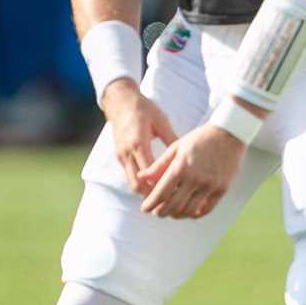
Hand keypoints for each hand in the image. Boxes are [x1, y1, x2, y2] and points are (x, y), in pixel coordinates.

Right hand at [102, 78, 177, 195]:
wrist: (121, 101)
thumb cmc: (144, 109)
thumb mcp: (161, 121)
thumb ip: (171, 139)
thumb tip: (186, 156)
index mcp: (138, 144)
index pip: (148, 174)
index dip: (160, 186)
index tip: (174, 194)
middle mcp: (127, 153)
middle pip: (136, 185)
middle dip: (151, 196)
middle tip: (168, 203)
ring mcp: (121, 156)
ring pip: (131, 183)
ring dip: (145, 191)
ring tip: (163, 198)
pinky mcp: (119, 156)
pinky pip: (129, 175)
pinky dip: (140, 183)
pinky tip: (153, 185)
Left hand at [138, 124, 246, 219]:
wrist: (230, 133)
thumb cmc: (200, 138)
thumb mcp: (177, 147)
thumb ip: (159, 165)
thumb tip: (142, 177)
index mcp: (180, 167)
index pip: (160, 194)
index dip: (150, 205)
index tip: (145, 208)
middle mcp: (195, 179)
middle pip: (172, 206)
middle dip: (160, 212)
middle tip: (157, 211)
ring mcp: (209, 185)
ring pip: (188, 211)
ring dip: (177, 215)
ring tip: (172, 211)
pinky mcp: (221, 188)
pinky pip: (205, 210)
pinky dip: (195, 214)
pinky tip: (189, 211)